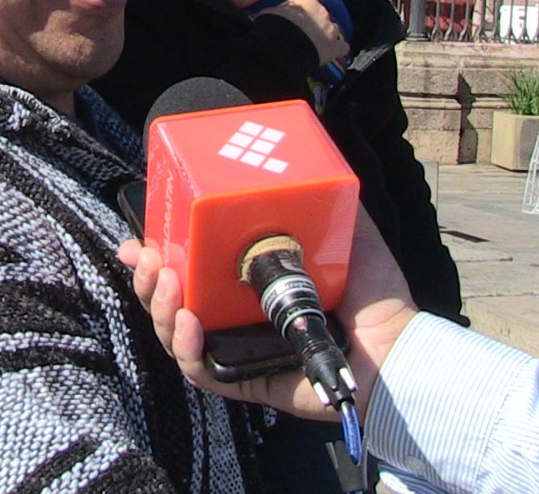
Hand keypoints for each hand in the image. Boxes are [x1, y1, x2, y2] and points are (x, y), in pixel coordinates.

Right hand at [118, 207, 418, 416]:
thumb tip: (301, 159)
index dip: (160, 250)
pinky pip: (199, 370)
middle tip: (145, 255)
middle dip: (146, 275)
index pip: (191, 265)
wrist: (396, 346)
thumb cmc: (376, 294)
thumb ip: (324, 199)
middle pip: (170, 297)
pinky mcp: (243, 379)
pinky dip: (185, 348)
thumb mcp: (348, 231)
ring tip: (165, 280)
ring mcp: (236, 348)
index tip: (142, 234)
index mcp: (248, 281)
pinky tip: (189, 321)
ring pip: (174, 332)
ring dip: (158, 305)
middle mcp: (235, 314)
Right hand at [257, 0, 350, 65]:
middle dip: (312, 23)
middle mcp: (321, 9)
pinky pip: (341, 47)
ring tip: (313, 46)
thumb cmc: (272, 27)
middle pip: (319, 14)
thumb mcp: (267, 13)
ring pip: (332, 29)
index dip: (297, 12)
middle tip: (299, 35)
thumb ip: (275, 12)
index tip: (289, 20)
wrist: (283, 48)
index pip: (304, 1)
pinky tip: (330, 55)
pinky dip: (337, 51)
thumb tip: (270, 14)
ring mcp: (330, 28)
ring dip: (324, 36)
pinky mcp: (335, 46)